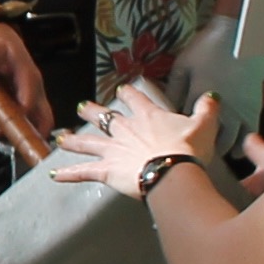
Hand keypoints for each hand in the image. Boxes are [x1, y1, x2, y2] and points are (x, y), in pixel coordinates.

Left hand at [0, 20, 52, 140]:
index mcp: (29, 78)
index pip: (29, 105)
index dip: (16, 120)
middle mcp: (32, 90)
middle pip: (43, 120)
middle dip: (25, 134)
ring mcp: (26, 96)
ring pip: (26, 121)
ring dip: (0, 125)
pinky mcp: (17, 99)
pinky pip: (12, 116)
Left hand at [48, 77, 221, 200]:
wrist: (173, 171)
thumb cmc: (187, 150)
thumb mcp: (203, 126)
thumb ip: (206, 110)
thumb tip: (211, 97)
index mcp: (148, 116)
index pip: (135, 99)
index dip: (128, 93)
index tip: (123, 89)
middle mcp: (125, 129)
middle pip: (105, 117)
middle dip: (92, 111)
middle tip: (81, 106)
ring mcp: (113, 149)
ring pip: (88, 142)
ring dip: (73, 139)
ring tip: (60, 137)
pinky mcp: (106, 170)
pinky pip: (83, 172)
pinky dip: (68, 174)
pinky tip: (53, 174)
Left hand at [172, 16, 263, 152]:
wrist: (239, 36)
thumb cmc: (207, 46)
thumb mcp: (182, 65)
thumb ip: (173, 87)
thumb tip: (164, 105)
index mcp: (196, 97)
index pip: (183, 123)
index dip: (177, 135)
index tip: (171, 145)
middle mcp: (217, 107)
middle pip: (207, 136)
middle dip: (198, 149)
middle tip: (192, 157)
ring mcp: (238, 108)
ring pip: (230, 138)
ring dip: (220, 149)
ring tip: (214, 157)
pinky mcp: (254, 106)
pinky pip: (249, 132)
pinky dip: (242, 144)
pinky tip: (236, 151)